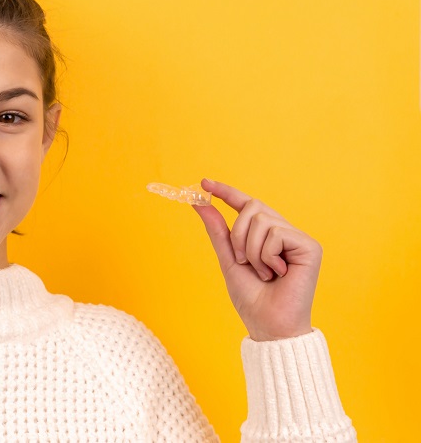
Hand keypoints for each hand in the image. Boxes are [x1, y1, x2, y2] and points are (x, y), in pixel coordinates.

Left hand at [191, 178, 320, 340]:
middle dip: (238, 234)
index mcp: (266, 235)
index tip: (204, 182)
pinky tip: (278, 272)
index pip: (247, 204)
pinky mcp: (310, 245)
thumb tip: (199, 201)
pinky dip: (267, 255)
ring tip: (263, 272)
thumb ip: (218, 230)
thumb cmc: (252, 297)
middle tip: (243, 261)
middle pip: (253, 206)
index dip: (227, 192)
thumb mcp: (229, 258)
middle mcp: (284, 232)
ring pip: (262, 220)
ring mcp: (298, 238)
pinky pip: (276, 233)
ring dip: (252, 250)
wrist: (269, 325)